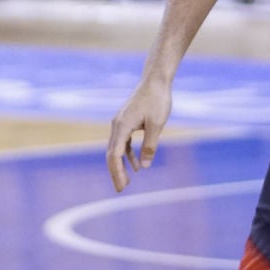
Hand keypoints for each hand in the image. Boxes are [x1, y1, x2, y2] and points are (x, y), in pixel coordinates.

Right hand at [106, 75, 173, 191]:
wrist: (155, 80)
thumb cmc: (157, 100)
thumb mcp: (157, 124)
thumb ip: (150, 146)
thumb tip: (144, 166)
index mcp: (122, 126)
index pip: (115, 155)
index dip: (116, 172)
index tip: (121, 186)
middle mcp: (117, 124)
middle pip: (111, 153)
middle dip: (115, 172)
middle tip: (121, 189)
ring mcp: (120, 122)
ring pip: (116, 148)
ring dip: (121, 165)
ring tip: (127, 181)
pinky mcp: (126, 121)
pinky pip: (123, 142)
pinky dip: (127, 154)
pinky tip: (136, 165)